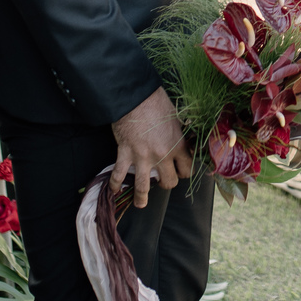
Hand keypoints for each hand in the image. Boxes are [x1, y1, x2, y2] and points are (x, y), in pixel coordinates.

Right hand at [111, 87, 193, 208]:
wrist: (135, 97)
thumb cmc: (156, 102)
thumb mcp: (176, 116)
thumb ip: (179, 132)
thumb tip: (184, 137)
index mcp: (177, 145)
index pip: (187, 168)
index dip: (185, 171)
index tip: (181, 170)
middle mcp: (162, 155)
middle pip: (169, 181)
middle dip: (167, 183)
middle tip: (163, 181)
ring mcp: (143, 157)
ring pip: (144, 187)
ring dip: (142, 198)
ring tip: (141, 203)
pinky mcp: (125, 153)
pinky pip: (119, 174)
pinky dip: (115, 184)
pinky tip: (114, 190)